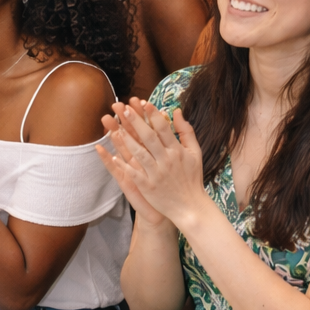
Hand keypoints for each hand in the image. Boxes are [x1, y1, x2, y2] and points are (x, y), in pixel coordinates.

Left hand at [101, 97, 211, 227]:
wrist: (190, 207)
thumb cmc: (192, 178)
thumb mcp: (195, 152)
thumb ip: (186, 131)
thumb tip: (176, 111)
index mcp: (177, 151)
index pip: (163, 128)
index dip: (153, 114)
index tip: (144, 103)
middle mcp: (166, 160)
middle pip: (148, 137)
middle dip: (135, 122)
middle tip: (124, 109)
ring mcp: (156, 174)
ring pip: (139, 153)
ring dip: (127, 140)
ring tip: (115, 128)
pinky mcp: (148, 187)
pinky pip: (134, 173)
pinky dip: (124, 165)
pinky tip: (114, 155)